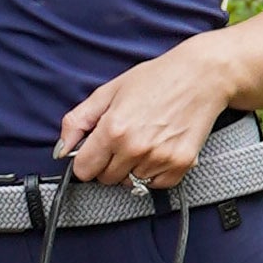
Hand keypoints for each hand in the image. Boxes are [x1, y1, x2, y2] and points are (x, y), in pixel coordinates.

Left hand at [56, 36, 231, 187]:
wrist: (201, 76)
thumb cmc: (155, 79)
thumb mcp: (107, 92)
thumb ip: (78, 122)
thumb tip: (61, 149)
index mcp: (113, 129)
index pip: (84, 170)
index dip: (86, 161)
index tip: (94, 152)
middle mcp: (135, 148)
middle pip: (106, 179)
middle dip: (107, 164)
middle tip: (121, 141)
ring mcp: (159, 158)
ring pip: (130, 183)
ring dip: (131, 168)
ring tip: (142, 141)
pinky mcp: (181, 164)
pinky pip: (156, 185)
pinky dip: (154, 173)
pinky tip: (157, 150)